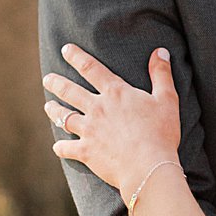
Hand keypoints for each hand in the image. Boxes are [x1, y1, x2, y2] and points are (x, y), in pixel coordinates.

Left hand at [45, 44, 181, 197]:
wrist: (148, 167)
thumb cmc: (161, 133)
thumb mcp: (167, 100)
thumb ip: (161, 75)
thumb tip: (161, 51)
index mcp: (115, 93)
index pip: (92, 68)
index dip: (77, 57)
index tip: (66, 49)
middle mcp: (97, 108)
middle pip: (69, 91)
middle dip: (56, 82)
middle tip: (47, 78)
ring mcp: (88, 130)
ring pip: (62, 116)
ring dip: (53, 110)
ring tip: (48, 106)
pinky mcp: (86, 151)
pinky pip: (66, 148)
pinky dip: (61, 147)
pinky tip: (58, 147)